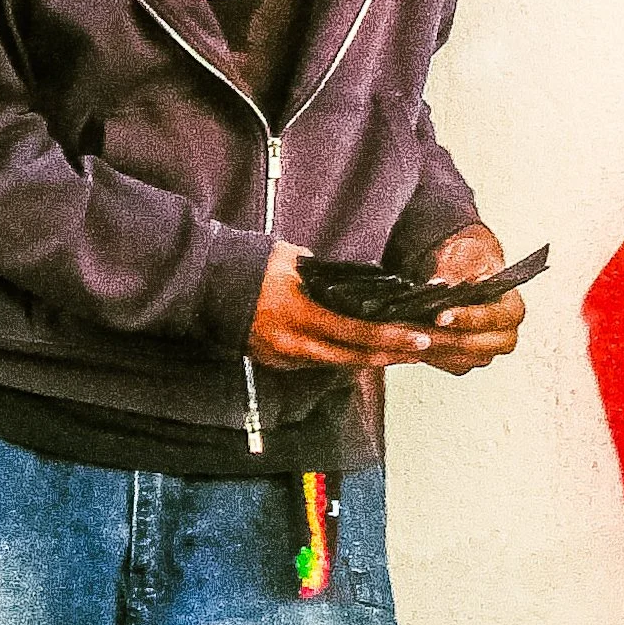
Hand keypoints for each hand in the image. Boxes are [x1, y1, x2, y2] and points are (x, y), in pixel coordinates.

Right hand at [248, 244, 435, 370]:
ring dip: (367, 359)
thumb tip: (347, 279)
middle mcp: (294, 342)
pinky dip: (338, 358)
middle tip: (419, 351)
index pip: (358, 332)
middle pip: (352, 357)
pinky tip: (357, 353)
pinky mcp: (274, 361)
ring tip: (397, 353)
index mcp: (301, 314)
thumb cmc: (248, 265)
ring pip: (335, 364)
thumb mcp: (291, 259)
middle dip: (390, 355)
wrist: (204, 284)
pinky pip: (314, 363)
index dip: (391, 338)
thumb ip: (322, 273)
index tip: (419, 339)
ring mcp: (283, 356)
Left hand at [415, 222, 525, 376]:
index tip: (442, 316)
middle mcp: (502, 334)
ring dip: (431, 350)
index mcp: (511, 308)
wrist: (459, 267)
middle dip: (445, 340)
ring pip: (459, 360)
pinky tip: (409, 343)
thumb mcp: (465, 251)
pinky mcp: (463, 358)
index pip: (494, 319)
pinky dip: (425, 354)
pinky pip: (444, 363)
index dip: (467, 319)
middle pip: (478, 347)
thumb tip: (444, 282)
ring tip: (408, 336)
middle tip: (420, 332)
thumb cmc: (469, 259)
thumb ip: (457, 266)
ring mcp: (483, 350)